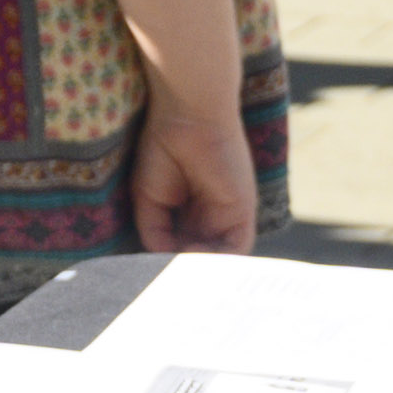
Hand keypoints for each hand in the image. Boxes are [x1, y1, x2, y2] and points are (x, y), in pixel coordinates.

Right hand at [125, 88, 255, 253]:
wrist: (186, 117)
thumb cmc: (163, 148)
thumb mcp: (149, 198)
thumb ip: (154, 231)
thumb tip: (158, 259)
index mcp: (189, 210)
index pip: (181, 247)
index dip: (168, 261)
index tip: (153, 269)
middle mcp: (211, 214)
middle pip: (201, 254)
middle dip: (184, 268)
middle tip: (166, 275)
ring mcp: (228, 214)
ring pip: (219, 256)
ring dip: (199, 267)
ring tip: (178, 267)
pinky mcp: (243, 210)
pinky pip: (237, 247)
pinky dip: (218, 260)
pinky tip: (193, 257)